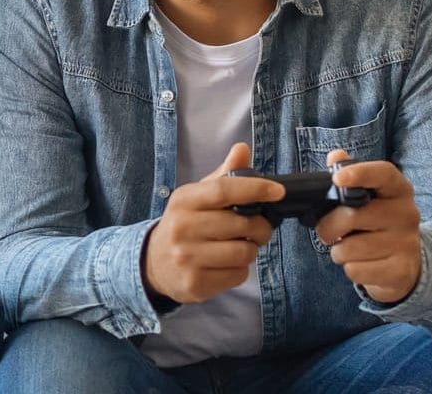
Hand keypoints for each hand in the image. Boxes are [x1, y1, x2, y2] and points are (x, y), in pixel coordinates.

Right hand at [143, 143, 283, 304]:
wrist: (153, 263)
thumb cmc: (185, 224)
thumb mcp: (197, 197)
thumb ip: (223, 176)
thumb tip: (242, 149)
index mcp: (184, 201)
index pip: (224, 190)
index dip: (255, 189)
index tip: (278, 191)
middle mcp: (182, 228)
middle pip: (241, 224)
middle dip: (260, 227)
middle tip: (257, 228)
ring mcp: (187, 258)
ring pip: (244, 252)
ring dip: (250, 250)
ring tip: (239, 246)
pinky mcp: (196, 283)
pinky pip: (238, 275)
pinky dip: (240, 269)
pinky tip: (226, 264)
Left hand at [314, 150, 421, 303]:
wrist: (407, 263)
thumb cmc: (376, 224)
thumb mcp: (368, 199)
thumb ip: (349, 176)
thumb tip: (335, 156)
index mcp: (398, 190)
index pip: (383, 174)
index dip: (359, 173)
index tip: (337, 178)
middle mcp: (407, 213)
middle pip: (352, 216)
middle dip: (328, 227)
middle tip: (329, 231)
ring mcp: (407, 243)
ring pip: (349, 248)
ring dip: (339, 251)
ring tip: (350, 248)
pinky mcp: (402, 270)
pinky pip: (355, 270)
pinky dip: (351, 269)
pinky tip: (363, 264)